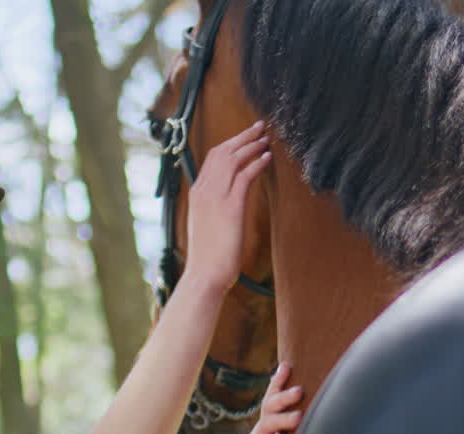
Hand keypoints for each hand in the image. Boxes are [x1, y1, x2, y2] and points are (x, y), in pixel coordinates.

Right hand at [185, 121, 271, 291]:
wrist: (204, 274)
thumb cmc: (208, 256)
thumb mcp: (208, 225)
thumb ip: (215, 207)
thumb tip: (228, 201)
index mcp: (197, 193)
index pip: (213, 158)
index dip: (231, 144)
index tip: (246, 137)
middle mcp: (203, 190)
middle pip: (223, 152)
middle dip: (243, 137)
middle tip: (260, 128)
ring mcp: (215, 197)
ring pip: (233, 159)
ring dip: (251, 146)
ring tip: (266, 138)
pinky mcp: (230, 207)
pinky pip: (244, 176)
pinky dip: (256, 164)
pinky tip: (267, 158)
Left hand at [243, 363, 302, 433]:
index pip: (268, 426)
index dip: (283, 420)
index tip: (299, 419)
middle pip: (266, 409)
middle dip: (282, 399)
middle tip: (299, 392)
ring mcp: (266, 432)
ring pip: (270, 403)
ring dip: (279, 386)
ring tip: (287, 368)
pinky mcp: (277, 432)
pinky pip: (277, 406)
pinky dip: (280, 388)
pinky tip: (286, 371)